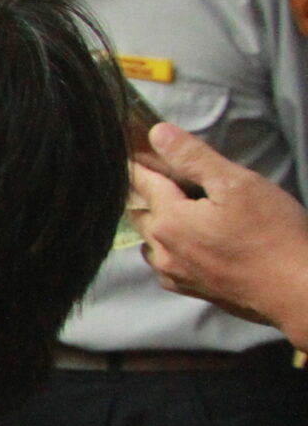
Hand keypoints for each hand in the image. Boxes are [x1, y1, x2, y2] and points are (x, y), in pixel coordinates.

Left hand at [132, 122, 307, 344]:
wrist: (297, 291)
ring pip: (150, 240)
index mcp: (169, 220)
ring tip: (178, 207)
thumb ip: (194, 158)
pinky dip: (169, 246)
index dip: (138, 162)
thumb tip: (159, 134)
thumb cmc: (273, 236)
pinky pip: (166, 263)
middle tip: (161, 175)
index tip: (133, 149)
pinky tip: (190, 240)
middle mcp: (163, 249)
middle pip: (139, 211)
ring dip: (157, 222)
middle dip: (145, 192)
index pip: (140, 181)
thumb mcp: (237, 184)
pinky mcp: (190, 289)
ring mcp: (175, 273)